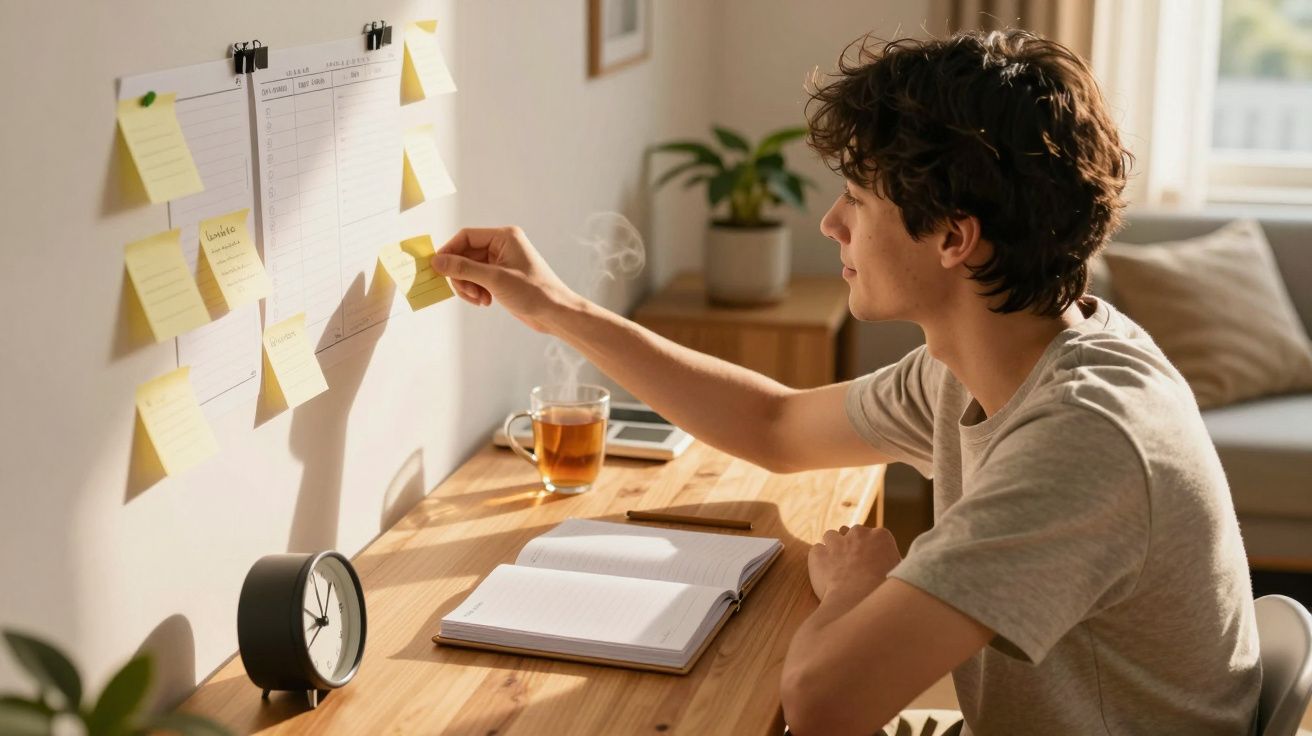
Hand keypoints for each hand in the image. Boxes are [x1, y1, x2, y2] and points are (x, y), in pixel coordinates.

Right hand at [430, 226, 580, 333]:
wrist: (554, 313)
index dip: (450, 251)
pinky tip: (485, 302)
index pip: (466, 236)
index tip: (438, 269)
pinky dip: (476, 291)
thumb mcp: (494, 279)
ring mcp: (501, 262)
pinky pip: (478, 279)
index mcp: (504, 237)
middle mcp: (502, 246)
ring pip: (470, 269)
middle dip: (462, 275)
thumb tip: (437, 261)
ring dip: (468, 286)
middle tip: (468, 293)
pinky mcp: (501, 277)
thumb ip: (464, 268)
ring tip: (479, 299)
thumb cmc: (533, 292)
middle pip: (466, 255)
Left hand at [807, 525, 900, 601]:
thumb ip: (897, 564)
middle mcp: (858, 533)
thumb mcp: (901, 576)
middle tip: (853, 567)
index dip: (870, 549)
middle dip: (851, 546)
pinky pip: (816, 551)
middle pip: (851, 533)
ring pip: (831, 536)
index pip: (873, 535)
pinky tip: (825, 575)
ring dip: (833, 549)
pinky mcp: (818, 554)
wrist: (858, 604)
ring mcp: (835, 542)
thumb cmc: (883, 594)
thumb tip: (902, 567)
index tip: (870, 562)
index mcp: (881, 536)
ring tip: (836, 568)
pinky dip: (819, 560)